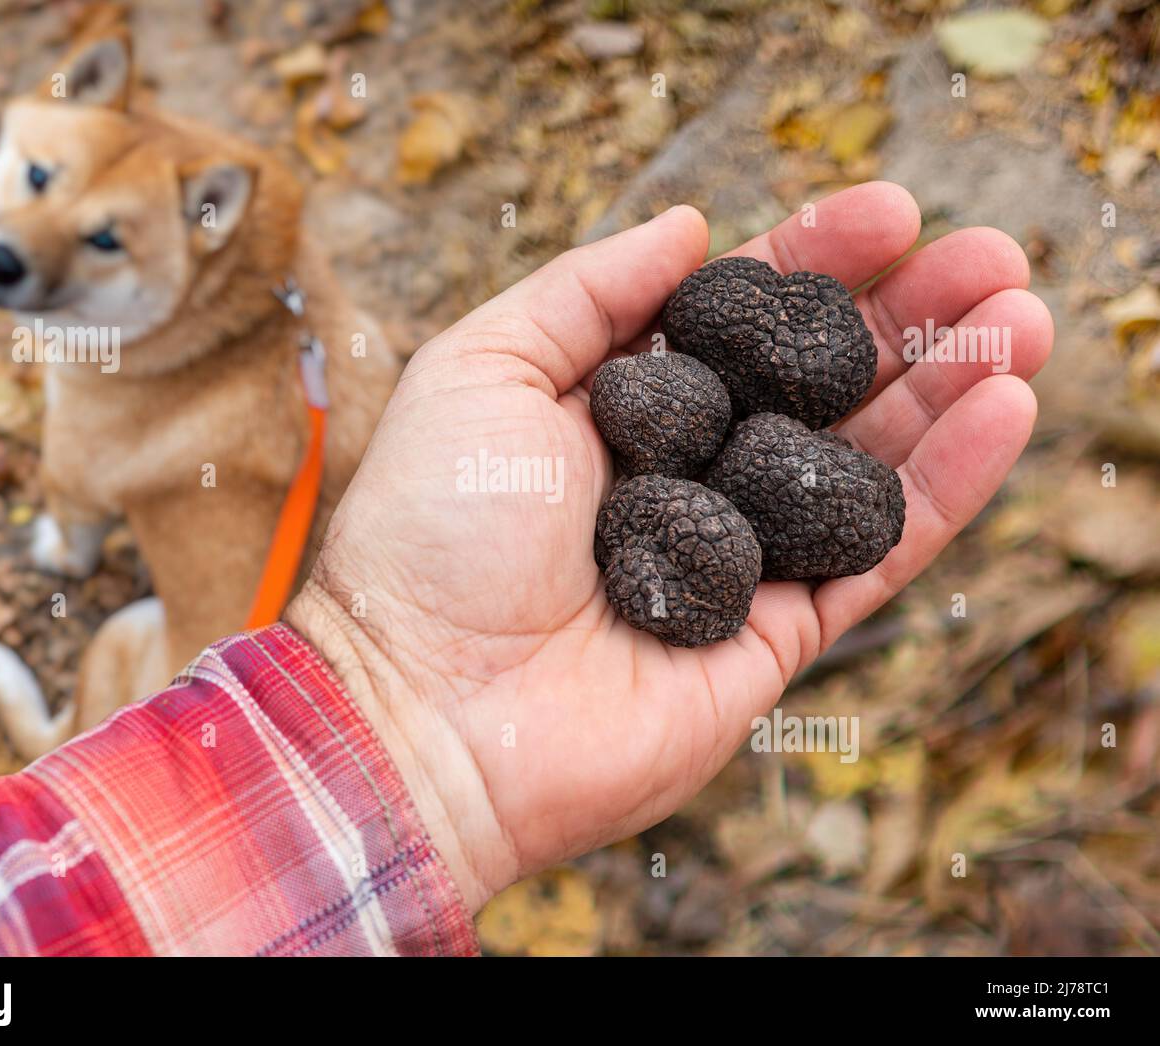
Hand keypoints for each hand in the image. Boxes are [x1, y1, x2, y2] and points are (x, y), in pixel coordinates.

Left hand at [287, 182, 1052, 912]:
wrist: (422, 707)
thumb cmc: (433, 531)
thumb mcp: (482, 367)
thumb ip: (588, 290)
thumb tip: (693, 223)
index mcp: (618, 410)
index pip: (735, 320)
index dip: (812, 262)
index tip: (891, 209)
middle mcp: (684, 477)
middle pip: (814, 383)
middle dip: (904, 316)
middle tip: (990, 255)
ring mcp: (735, 558)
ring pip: (861, 461)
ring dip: (947, 387)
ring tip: (1021, 318)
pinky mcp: (774, 636)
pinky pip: (874, 553)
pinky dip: (942, 488)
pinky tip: (1002, 411)